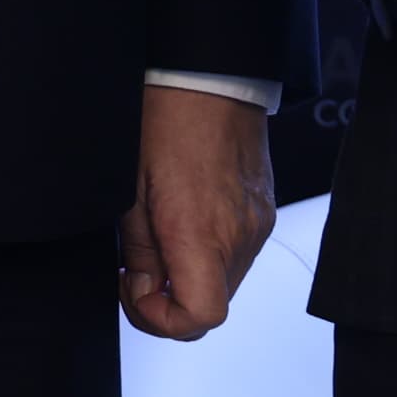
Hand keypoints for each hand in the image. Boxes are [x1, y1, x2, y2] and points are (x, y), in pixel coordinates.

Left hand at [118, 84, 276, 341]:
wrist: (211, 77)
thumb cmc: (166, 121)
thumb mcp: (131, 193)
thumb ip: (140, 252)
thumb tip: (144, 287)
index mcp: (202, 233)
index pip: (199, 317)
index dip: (161, 320)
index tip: (137, 291)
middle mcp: (240, 236)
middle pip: (211, 306)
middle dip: (170, 297)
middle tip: (141, 264)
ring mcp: (258, 224)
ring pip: (225, 282)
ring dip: (191, 275)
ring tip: (163, 235)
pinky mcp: (265, 211)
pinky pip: (238, 253)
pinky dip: (211, 252)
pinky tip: (188, 219)